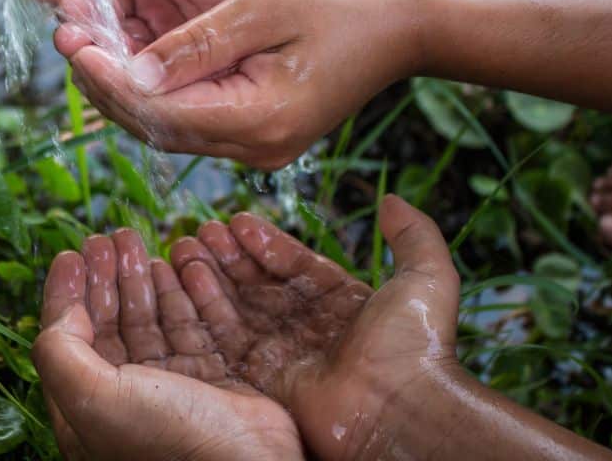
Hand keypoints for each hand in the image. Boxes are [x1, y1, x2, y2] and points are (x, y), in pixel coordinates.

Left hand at [31, 229, 303, 460]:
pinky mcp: (210, 379)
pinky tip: (171, 265)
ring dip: (139, 278)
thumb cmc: (165, 444)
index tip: (70, 255)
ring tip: (134, 240)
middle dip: (105, 277)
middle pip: (108, 323)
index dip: (65, 294)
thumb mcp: (91, 397)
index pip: (66, 340)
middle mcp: (126, 398)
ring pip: (148, 319)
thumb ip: (60, 351)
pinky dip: (179, 292)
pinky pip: (189, 324)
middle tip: (106, 238)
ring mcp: (170, 388)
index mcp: (88, 408)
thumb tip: (63, 312)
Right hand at [54, 0, 322, 55]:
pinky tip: (121, 78)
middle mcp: (143, 2)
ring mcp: (164, 36)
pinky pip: (148, 78)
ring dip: (98, 57)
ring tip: (88, 57)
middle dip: (78, 28)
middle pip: (93, 22)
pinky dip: (130, 79)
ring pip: (115, 53)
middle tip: (70, 36)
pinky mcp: (186, 68)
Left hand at [62, 0, 423, 167]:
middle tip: (66, 40)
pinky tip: (129, 63)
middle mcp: (255, 146)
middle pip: (156, 127)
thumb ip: (198, 43)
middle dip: (104, 86)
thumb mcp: (264, 8)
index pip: (158, 110)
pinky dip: (153, 94)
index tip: (72, 42)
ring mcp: (258, 147)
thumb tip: (134, 70)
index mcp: (259, 118)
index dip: (107, 79)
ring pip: (167, 128)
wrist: (404, 27)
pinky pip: (189, 120)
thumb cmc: (343, 4)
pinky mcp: (258, 135)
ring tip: (85, 48)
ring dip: (122, 91)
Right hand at [170, 195, 460, 460]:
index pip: (294, 264)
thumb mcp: (427, 276)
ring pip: (235, 306)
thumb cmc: (415, 346)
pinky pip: (224, 336)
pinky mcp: (261, 376)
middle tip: (201, 230)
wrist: (399, 410)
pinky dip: (204, 308)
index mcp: (341, 304)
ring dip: (209, 276)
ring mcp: (283, 352)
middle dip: (228, 256)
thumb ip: (413, 234)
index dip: (265, 243)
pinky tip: (187, 278)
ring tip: (184, 247)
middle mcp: (308, 327)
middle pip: (258, 284)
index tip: (237, 221)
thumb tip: (393, 201)